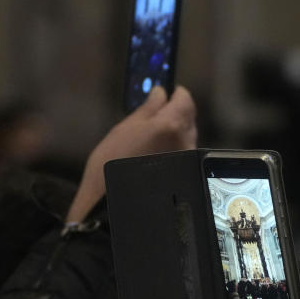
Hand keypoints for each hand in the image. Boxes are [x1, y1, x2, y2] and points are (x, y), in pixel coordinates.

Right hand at [66, 85, 197, 223]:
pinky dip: (174, 151)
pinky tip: (155, 158)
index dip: (176, 95)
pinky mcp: (186, 177)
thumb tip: (160, 93)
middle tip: (155, 117)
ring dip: (174, 134)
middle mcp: (186, 143)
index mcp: (172, 125)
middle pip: (188, 119)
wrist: (111, 205)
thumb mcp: (125, 129)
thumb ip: (148, 109)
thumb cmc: (112, 163)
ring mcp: (188, 161)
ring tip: (151, 141)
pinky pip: (184, 156)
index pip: (185, 100)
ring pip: (187, 139)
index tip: (168, 93)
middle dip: (175, 114)